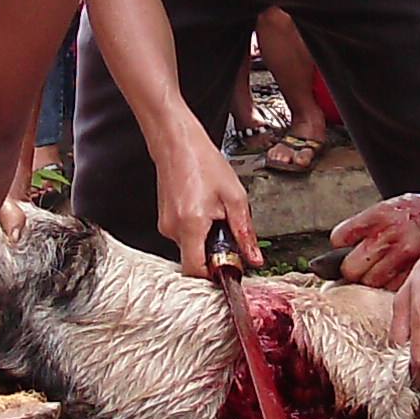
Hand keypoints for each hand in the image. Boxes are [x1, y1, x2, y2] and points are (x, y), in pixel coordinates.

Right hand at [157, 134, 258, 277]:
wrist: (177, 143)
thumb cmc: (203, 162)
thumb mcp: (235, 197)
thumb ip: (245, 232)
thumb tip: (254, 258)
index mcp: (191, 224)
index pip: (197, 270)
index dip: (215, 275)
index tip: (231, 267)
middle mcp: (173, 228)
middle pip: (195, 260)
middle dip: (215, 254)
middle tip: (229, 234)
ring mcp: (166, 225)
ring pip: (191, 248)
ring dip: (207, 240)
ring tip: (216, 214)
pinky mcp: (165, 221)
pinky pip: (184, 237)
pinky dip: (198, 231)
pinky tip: (205, 210)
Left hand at [330, 194, 419, 289]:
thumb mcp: (394, 206)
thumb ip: (369, 224)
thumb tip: (340, 244)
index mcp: (380, 215)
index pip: (340, 238)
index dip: (342, 244)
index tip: (345, 246)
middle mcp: (389, 236)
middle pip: (350, 268)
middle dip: (354, 268)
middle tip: (365, 264)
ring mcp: (403, 257)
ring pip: (370, 282)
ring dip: (374, 278)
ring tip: (387, 269)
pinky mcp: (416, 274)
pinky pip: (392, 289)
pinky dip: (394, 285)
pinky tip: (402, 274)